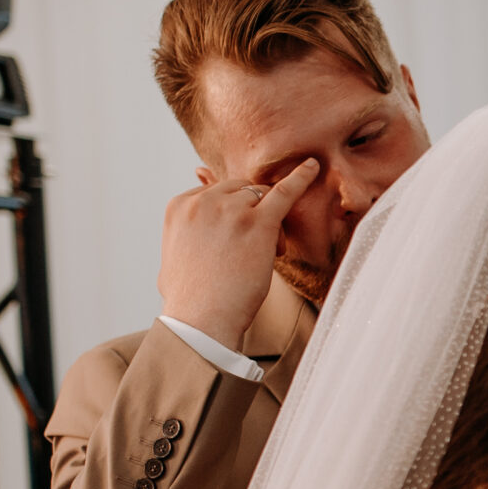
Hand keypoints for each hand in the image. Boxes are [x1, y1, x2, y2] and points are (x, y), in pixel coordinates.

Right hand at [157, 159, 319, 345]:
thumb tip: (184, 232)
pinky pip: (284, 191)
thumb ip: (182, 235)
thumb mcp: (173, 258)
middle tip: (252, 252)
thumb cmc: (189, 299)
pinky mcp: (258, 222)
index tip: (233, 243)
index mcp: (180, 205)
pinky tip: (314, 167)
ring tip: (266, 254)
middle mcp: (203, 200)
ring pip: (262, 197)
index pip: (217, 194)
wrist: (201, 321)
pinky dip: (301, 178)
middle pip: (241, 191)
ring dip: (270, 221)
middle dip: (251, 215)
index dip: (231, 216)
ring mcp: (230, 209)